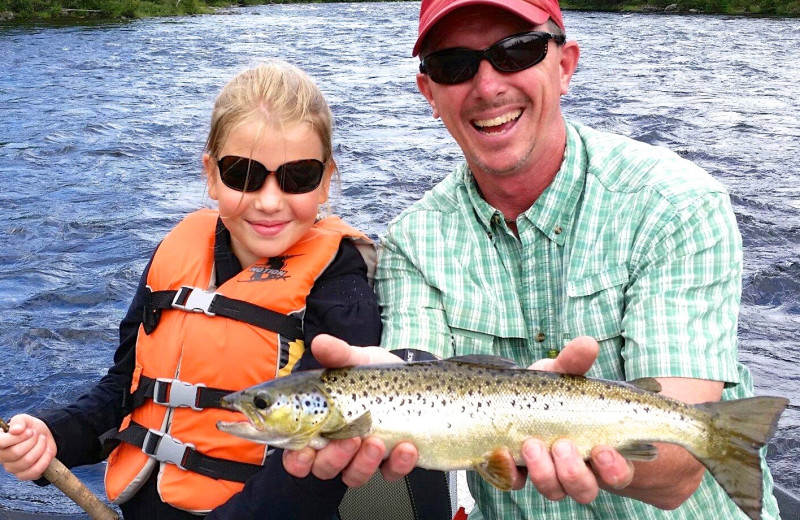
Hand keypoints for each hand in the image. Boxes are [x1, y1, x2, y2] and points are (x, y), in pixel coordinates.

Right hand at [0, 414, 56, 480]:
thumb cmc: (30, 429)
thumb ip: (19, 421)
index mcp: (0, 442)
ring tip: (42, 440)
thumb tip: (15, 430)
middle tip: (37, 435)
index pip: (1, 443)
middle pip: (15, 453)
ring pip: (26, 461)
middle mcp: (2, 456)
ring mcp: (12, 467)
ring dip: (40, 448)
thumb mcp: (25, 419)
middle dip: (32, 441)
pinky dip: (45, 460)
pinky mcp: (23, 475)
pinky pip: (34, 471)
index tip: (30, 431)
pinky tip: (47, 451)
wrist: (42, 437)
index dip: (18, 437)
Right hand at [282, 334, 418, 485]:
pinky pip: (391, 473)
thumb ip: (338, 354)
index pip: (298, 453)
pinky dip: (398, 464)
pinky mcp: (392, 461)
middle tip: (349, 439)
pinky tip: (407, 448)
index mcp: (320, 424)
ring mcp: (364, 456)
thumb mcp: (357, 360)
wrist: (412, 377)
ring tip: (377, 441)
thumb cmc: (374, 372)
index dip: (297, 459)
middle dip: (333, 459)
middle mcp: (338, 445)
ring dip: (364, 463)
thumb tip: (320, 342)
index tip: (305, 450)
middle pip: (324, 468)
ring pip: (354, 475)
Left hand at [507, 336, 633, 502]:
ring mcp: (547, 473)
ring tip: (532, 444)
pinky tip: (502, 453)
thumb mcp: (562, 374)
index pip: (618, 473)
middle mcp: (577, 469)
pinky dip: (508, 472)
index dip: (614, 469)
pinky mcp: (517, 472)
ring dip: (544, 472)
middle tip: (562, 444)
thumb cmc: (550, 389)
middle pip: (584, 489)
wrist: (515, 398)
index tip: (603, 450)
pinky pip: (514, 482)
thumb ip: (574, 362)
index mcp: (600, 449)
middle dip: (574, 472)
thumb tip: (588, 343)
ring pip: (553, 490)